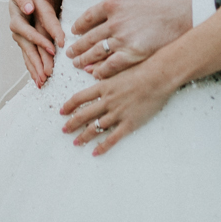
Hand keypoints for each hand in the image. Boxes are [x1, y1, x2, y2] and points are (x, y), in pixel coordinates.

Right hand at [9, 0, 63, 86]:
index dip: (25, 4)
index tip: (32, 9)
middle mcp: (15, 11)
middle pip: (20, 27)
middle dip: (34, 42)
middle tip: (49, 53)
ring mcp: (19, 26)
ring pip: (23, 44)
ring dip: (34, 61)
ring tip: (44, 76)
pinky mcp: (25, 38)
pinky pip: (27, 53)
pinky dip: (33, 66)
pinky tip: (41, 81)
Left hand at [59, 59, 176, 155]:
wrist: (158, 77)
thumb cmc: (142, 70)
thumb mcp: (119, 71)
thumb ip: (106, 77)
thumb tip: (94, 76)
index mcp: (103, 87)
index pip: (79, 98)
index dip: (68, 106)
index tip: (62, 111)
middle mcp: (106, 101)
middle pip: (83, 115)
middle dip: (71, 124)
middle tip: (64, 130)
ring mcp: (117, 113)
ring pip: (95, 128)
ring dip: (83, 136)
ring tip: (76, 142)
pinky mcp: (129, 123)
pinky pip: (112, 138)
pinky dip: (102, 146)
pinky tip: (95, 152)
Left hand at [66, 0, 190, 78]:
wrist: (192, 5)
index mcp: (114, 2)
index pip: (88, 17)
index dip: (78, 26)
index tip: (73, 31)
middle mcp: (115, 22)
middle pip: (89, 38)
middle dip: (77, 47)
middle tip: (70, 53)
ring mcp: (126, 39)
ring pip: (98, 53)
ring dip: (86, 60)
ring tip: (79, 65)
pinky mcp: (138, 53)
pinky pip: (114, 65)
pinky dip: (103, 71)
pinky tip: (98, 74)